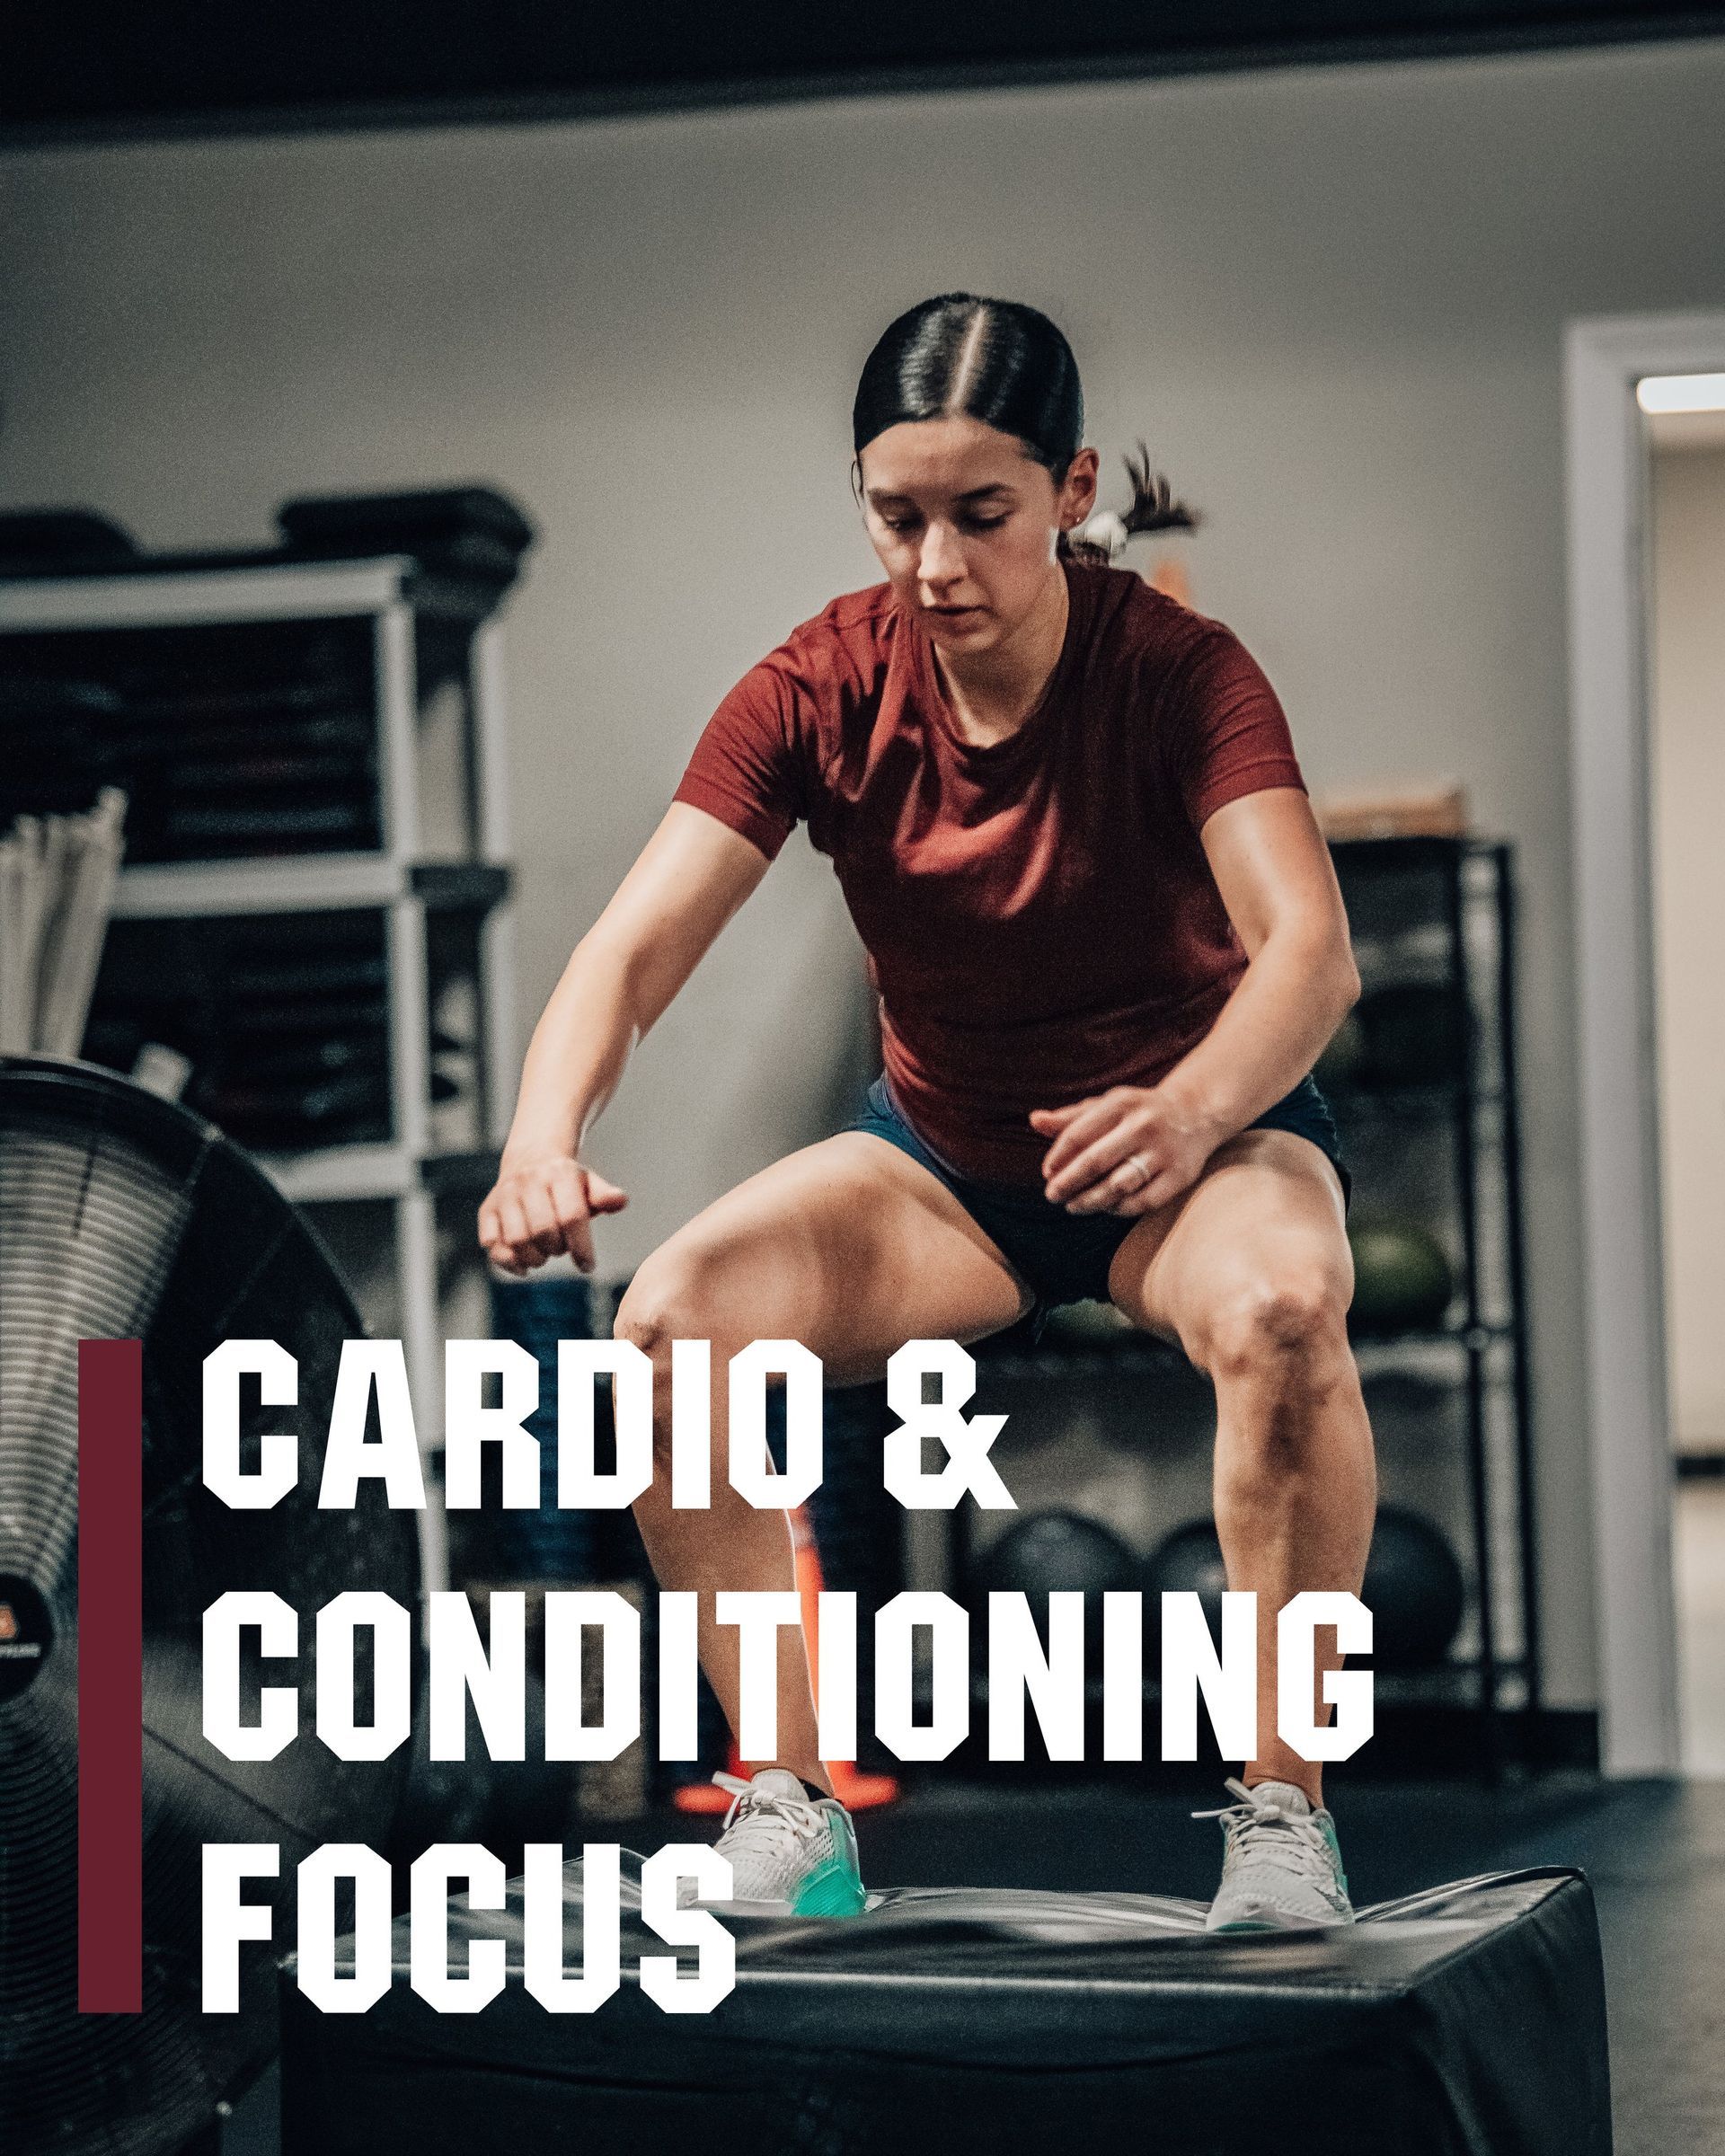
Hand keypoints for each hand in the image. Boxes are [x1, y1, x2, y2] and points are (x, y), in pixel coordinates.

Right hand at [477, 1152, 627, 1275]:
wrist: (531, 1160)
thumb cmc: (567, 1182)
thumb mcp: (590, 1184)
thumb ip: (605, 1196)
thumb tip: (620, 1201)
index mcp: (559, 1174)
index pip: (571, 1216)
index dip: (581, 1247)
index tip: (588, 1266)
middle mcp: (528, 1181)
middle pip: (543, 1231)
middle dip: (557, 1249)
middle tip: (562, 1249)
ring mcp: (505, 1194)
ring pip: (516, 1240)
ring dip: (534, 1258)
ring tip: (545, 1254)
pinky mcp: (487, 1209)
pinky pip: (492, 1244)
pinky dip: (508, 1262)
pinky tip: (524, 1265)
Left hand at [1031, 1085, 1224, 1216]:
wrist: (1196, 1113)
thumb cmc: (1138, 1112)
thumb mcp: (1106, 1106)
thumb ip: (1070, 1117)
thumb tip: (1034, 1120)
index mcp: (1121, 1104)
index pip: (1079, 1134)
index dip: (1059, 1157)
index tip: (1047, 1174)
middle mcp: (1143, 1126)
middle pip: (1096, 1161)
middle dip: (1069, 1182)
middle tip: (1052, 1197)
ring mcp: (1163, 1151)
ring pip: (1119, 1185)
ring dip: (1091, 1200)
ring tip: (1073, 1206)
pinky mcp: (1180, 1175)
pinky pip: (1144, 1201)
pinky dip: (1120, 1208)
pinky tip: (1106, 1208)